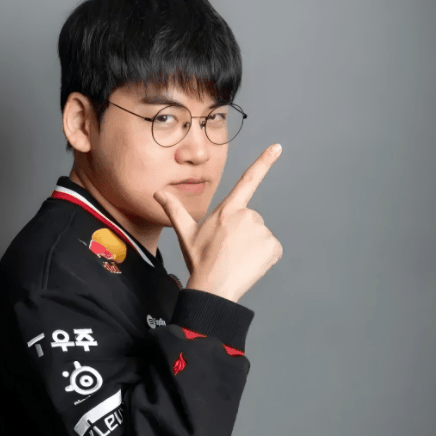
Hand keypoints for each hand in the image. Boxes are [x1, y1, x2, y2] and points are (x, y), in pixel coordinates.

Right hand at [154, 144, 283, 302]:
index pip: (248, 180)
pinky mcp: (272, 247)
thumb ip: (174, 209)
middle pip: (249, 219)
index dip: (264, 162)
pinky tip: (247, 264)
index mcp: (227, 210)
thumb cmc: (199, 260)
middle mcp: (247, 216)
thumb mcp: (185, 233)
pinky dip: (262, 256)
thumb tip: (158, 193)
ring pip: (260, 235)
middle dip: (241, 232)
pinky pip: (270, 248)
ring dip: (251, 245)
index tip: (277, 147)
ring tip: (235, 259)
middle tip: (227, 250)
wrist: (214, 288)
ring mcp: (262, 231)